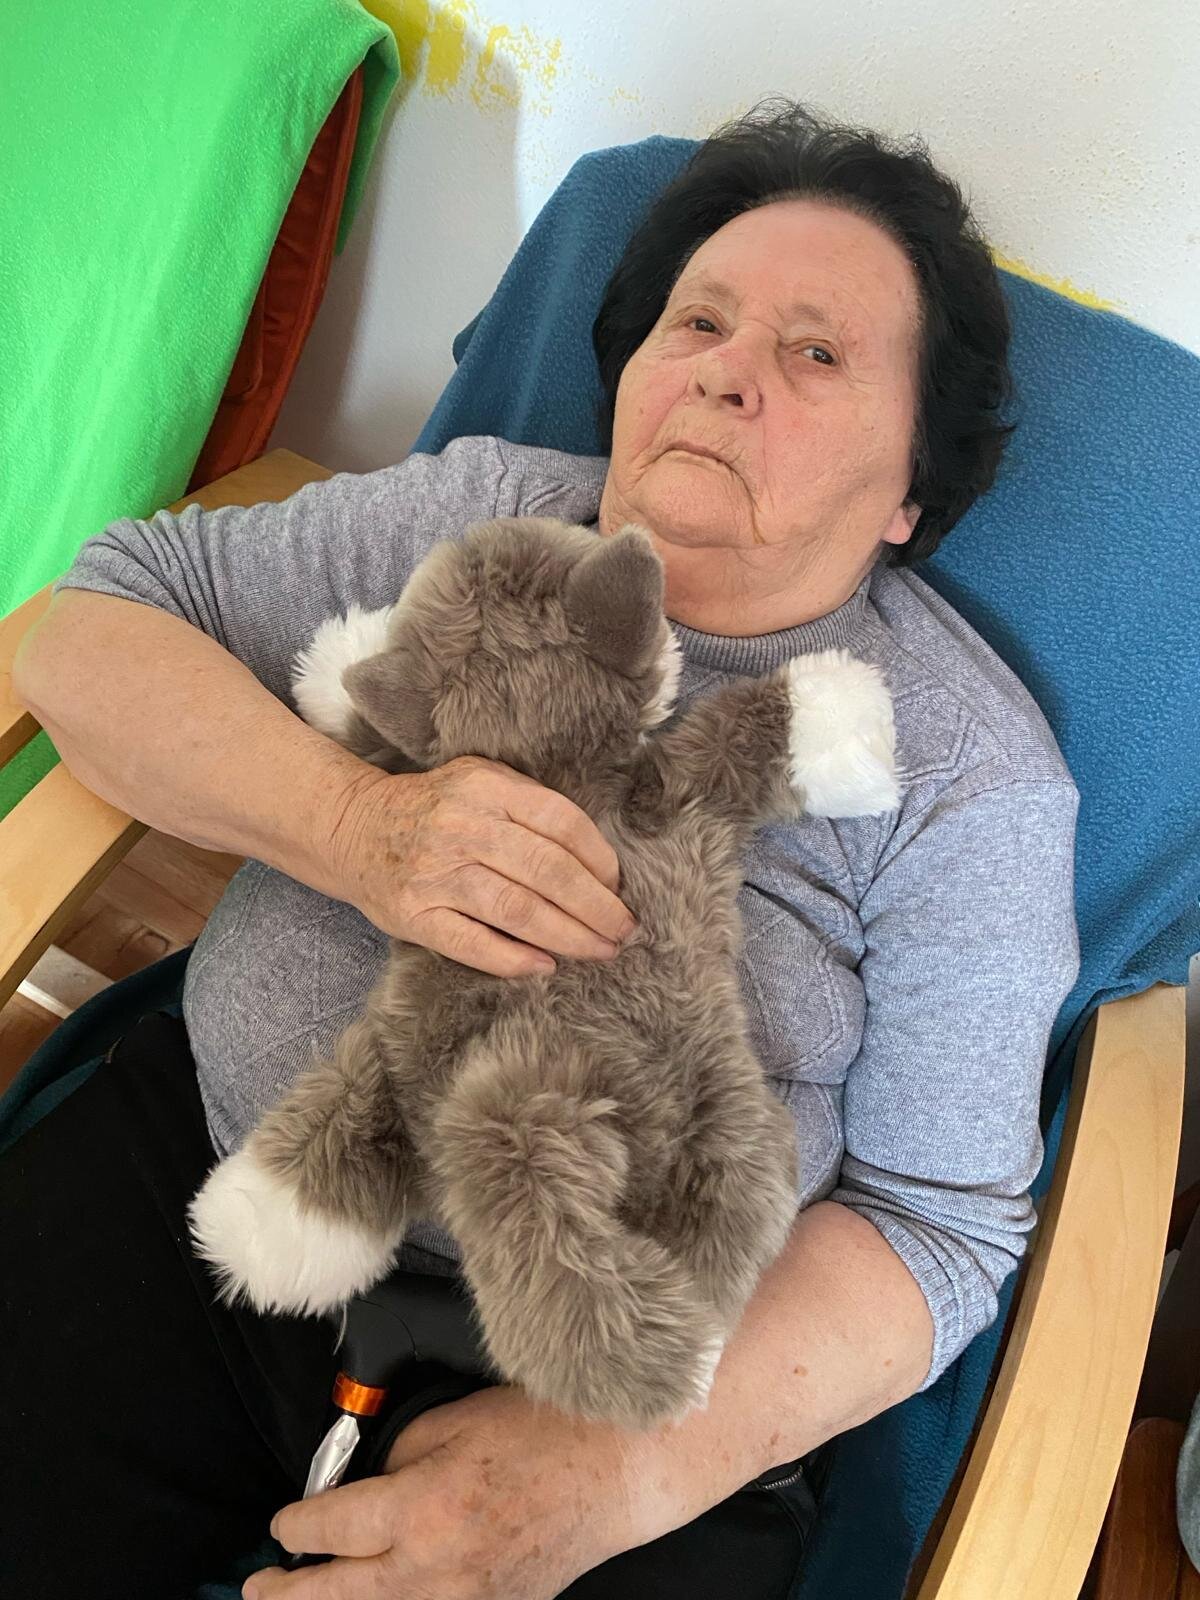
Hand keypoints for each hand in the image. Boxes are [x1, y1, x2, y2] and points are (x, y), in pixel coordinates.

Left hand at [243, 1382, 672, 1599]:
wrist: (613, 1469)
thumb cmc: (539, 1430)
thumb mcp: (454, 1420)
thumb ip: (398, 1456)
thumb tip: (364, 1483)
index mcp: (422, 1506)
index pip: (332, 1527)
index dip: (296, 1526)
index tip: (283, 1524)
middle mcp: (434, 1567)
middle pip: (337, 1593)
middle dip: (288, 1591)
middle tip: (260, 1586)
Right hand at [330, 757, 637, 977]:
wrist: (353, 827)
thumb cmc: (434, 809)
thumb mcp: (479, 783)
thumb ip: (530, 806)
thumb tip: (597, 860)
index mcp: (485, 788)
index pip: (561, 823)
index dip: (599, 859)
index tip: (618, 886)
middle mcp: (461, 827)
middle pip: (547, 871)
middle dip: (596, 906)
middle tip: (623, 930)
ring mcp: (435, 873)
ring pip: (518, 910)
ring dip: (568, 936)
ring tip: (599, 951)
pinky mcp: (414, 914)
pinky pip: (473, 943)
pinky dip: (513, 959)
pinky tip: (545, 967)